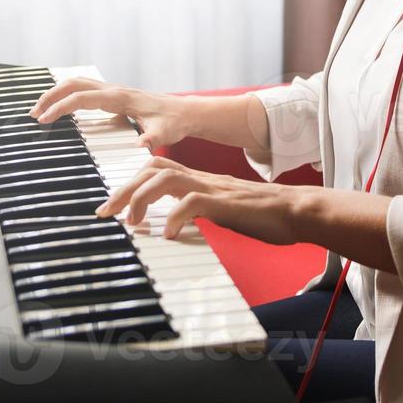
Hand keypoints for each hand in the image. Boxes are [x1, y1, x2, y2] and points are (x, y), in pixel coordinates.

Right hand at [28, 78, 188, 149]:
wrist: (184, 112)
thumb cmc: (173, 122)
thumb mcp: (164, 133)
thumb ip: (152, 138)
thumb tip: (141, 146)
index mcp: (120, 97)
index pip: (82, 98)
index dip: (61, 107)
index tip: (43, 119)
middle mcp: (114, 90)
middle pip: (73, 84)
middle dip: (50, 96)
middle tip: (33, 114)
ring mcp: (113, 91)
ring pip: (77, 84)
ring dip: (56, 94)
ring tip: (40, 112)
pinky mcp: (113, 96)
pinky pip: (84, 91)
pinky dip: (67, 96)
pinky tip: (60, 109)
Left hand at [97, 156, 309, 243]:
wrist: (297, 210)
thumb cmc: (264, 215)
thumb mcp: (222, 211)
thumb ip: (199, 212)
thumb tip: (175, 226)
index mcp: (200, 180)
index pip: (157, 167)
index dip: (129, 183)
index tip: (111, 206)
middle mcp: (203, 179)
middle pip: (152, 168)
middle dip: (123, 189)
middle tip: (105, 213)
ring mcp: (214, 188)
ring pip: (166, 178)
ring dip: (142, 198)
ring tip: (133, 223)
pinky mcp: (227, 202)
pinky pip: (193, 202)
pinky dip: (175, 217)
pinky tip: (170, 234)